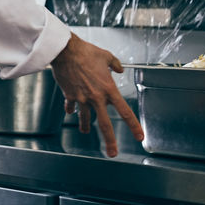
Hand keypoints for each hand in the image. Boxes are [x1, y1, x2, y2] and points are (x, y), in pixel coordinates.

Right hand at [50, 33, 143, 157]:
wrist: (65, 51)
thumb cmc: (85, 52)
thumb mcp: (106, 56)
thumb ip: (115, 64)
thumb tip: (119, 69)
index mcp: (108, 89)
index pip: (125, 112)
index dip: (134, 126)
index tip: (139, 136)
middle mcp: (96, 97)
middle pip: (105, 124)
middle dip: (110, 141)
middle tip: (112, 153)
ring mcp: (81, 98)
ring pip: (86, 118)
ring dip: (86, 126)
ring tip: (86, 131)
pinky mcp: (69, 95)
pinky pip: (71, 106)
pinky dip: (71, 109)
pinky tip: (70, 111)